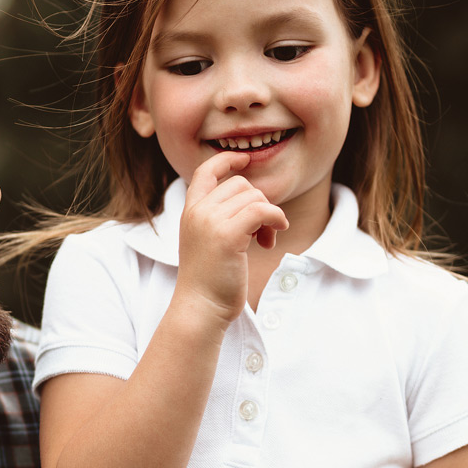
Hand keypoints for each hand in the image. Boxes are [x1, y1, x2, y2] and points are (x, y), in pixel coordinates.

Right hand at [176, 150, 288, 324]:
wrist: (200, 308)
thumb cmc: (209, 281)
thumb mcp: (206, 241)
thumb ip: (219, 218)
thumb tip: (255, 200)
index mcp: (190, 212)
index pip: (205, 171)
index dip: (226, 160)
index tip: (245, 160)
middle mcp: (197, 212)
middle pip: (240, 184)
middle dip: (259, 202)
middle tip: (262, 230)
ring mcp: (210, 222)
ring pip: (254, 197)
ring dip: (269, 216)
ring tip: (265, 240)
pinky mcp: (227, 235)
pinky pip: (262, 210)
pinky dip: (276, 218)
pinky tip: (275, 235)